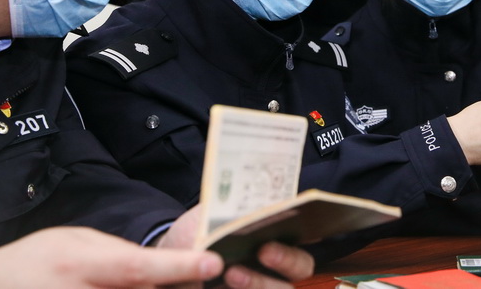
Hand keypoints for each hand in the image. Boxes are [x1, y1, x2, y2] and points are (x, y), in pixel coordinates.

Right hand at [0, 226, 222, 288]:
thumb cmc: (32, 261)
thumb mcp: (71, 241)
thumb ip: (115, 252)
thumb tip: (159, 268)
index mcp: (78, 265)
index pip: (137, 267)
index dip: (178, 267)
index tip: (212, 263)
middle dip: (176, 288)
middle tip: (199, 278)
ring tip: (155, 281)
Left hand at [160, 206, 314, 287]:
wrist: (170, 256)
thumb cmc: (198, 231)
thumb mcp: (211, 215)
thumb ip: (234, 209)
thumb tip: (257, 200)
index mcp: (274, 234)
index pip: (304, 233)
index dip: (310, 230)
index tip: (296, 221)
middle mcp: (275, 264)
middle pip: (301, 267)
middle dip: (287, 259)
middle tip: (264, 250)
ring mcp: (262, 285)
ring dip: (259, 283)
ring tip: (231, 273)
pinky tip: (219, 287)